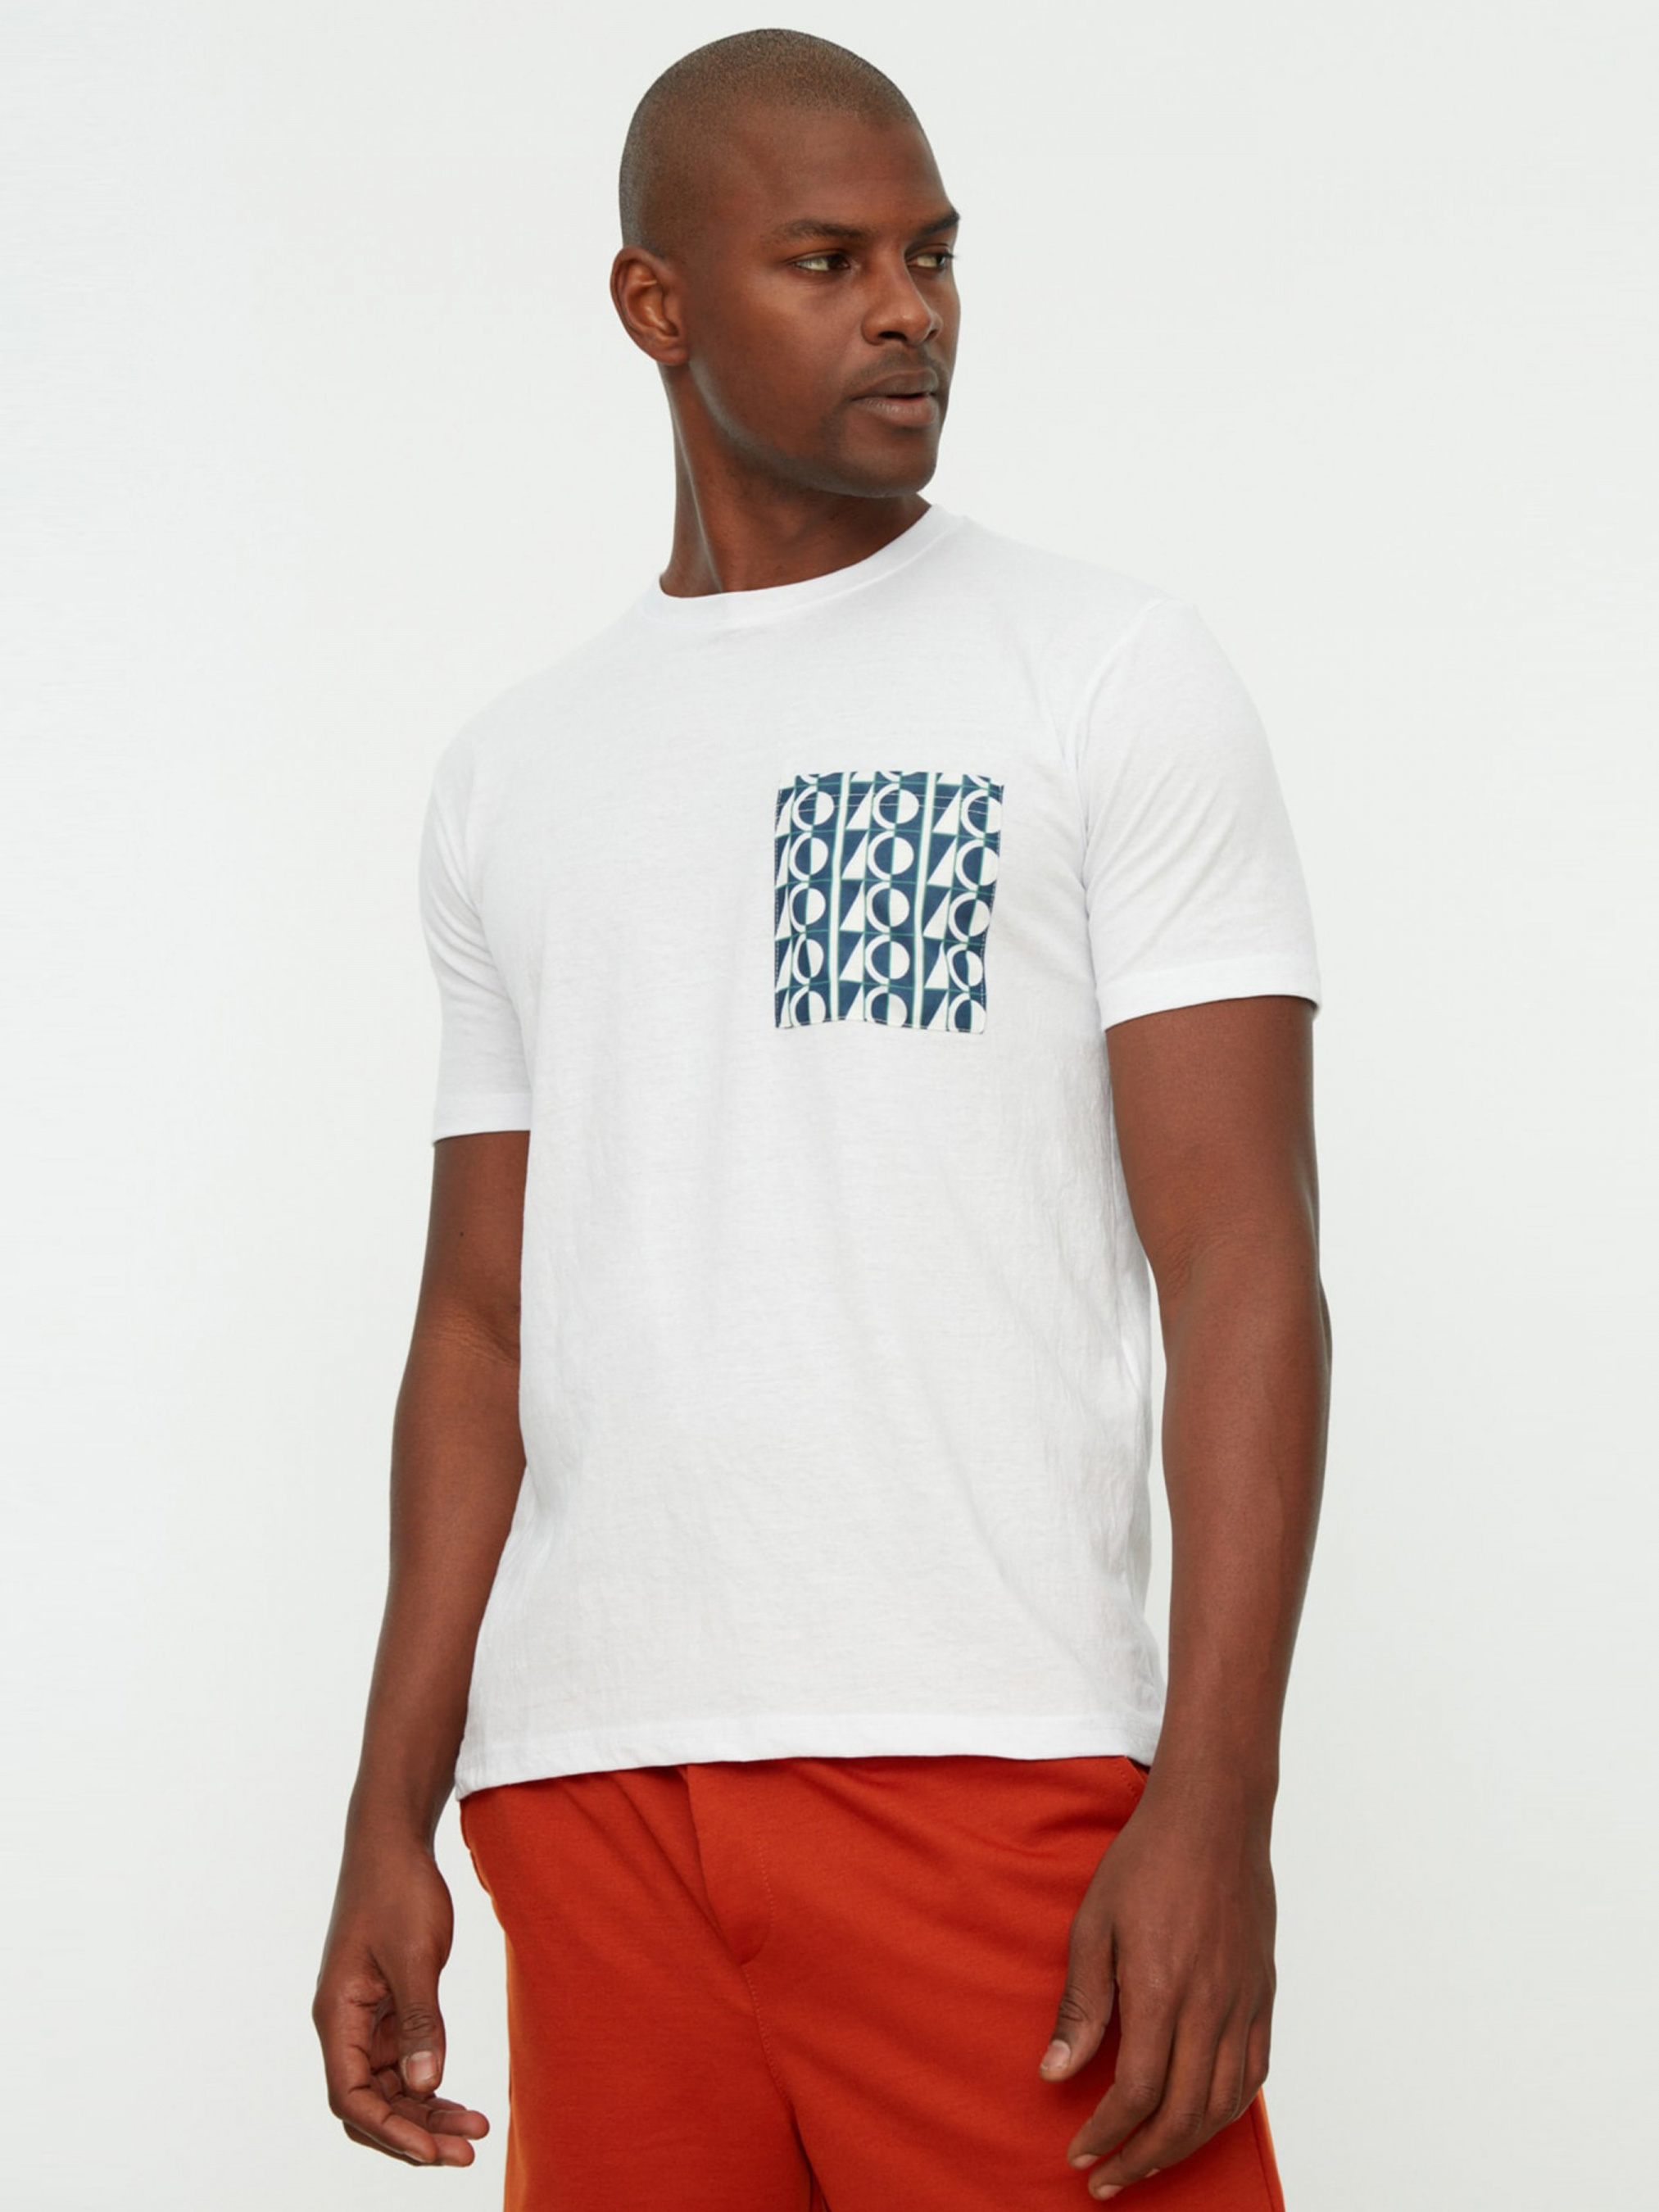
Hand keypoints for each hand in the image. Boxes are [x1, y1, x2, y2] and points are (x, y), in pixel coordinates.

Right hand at [313, 1832, 490, 2167]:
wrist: (394, 1842)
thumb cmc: (397, 1889)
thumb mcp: (415, 1955)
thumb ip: (421, 2021)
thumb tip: (427, 2086)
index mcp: (336, 2015)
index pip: (351, 2097)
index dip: (390, 2131)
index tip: (432, 2151)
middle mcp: (345, 2025)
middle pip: (371, 2102)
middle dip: (414, 2132)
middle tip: (467, 2152)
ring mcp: (366, 2018)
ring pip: (390, 2087)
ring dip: (426, 2113)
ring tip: (474, 2132)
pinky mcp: (388, 2007)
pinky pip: (404, 2062)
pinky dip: (429, 2083)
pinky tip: (460, 2099)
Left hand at [1038, 1773, 1275, 2196]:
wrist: (1214, 1816)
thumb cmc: (1147, 1860)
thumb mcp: (1093, 1924)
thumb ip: (1081, 2005)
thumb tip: (1055, 2072)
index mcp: (1163, 1990)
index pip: (1137, 2092)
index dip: (1106, 2133)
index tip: (1080, 2153)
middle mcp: (1211, 2006)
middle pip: (1183, 2115)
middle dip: (1140, 2158)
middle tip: (1105, 2176)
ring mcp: (1245, 2003)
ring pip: (1223, 2105)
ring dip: (1183, 2145)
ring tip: (1145, 2158)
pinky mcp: (1264, 1994)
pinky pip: (1255, 2074)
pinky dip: (1226, 2110)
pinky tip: (1199, 2118)